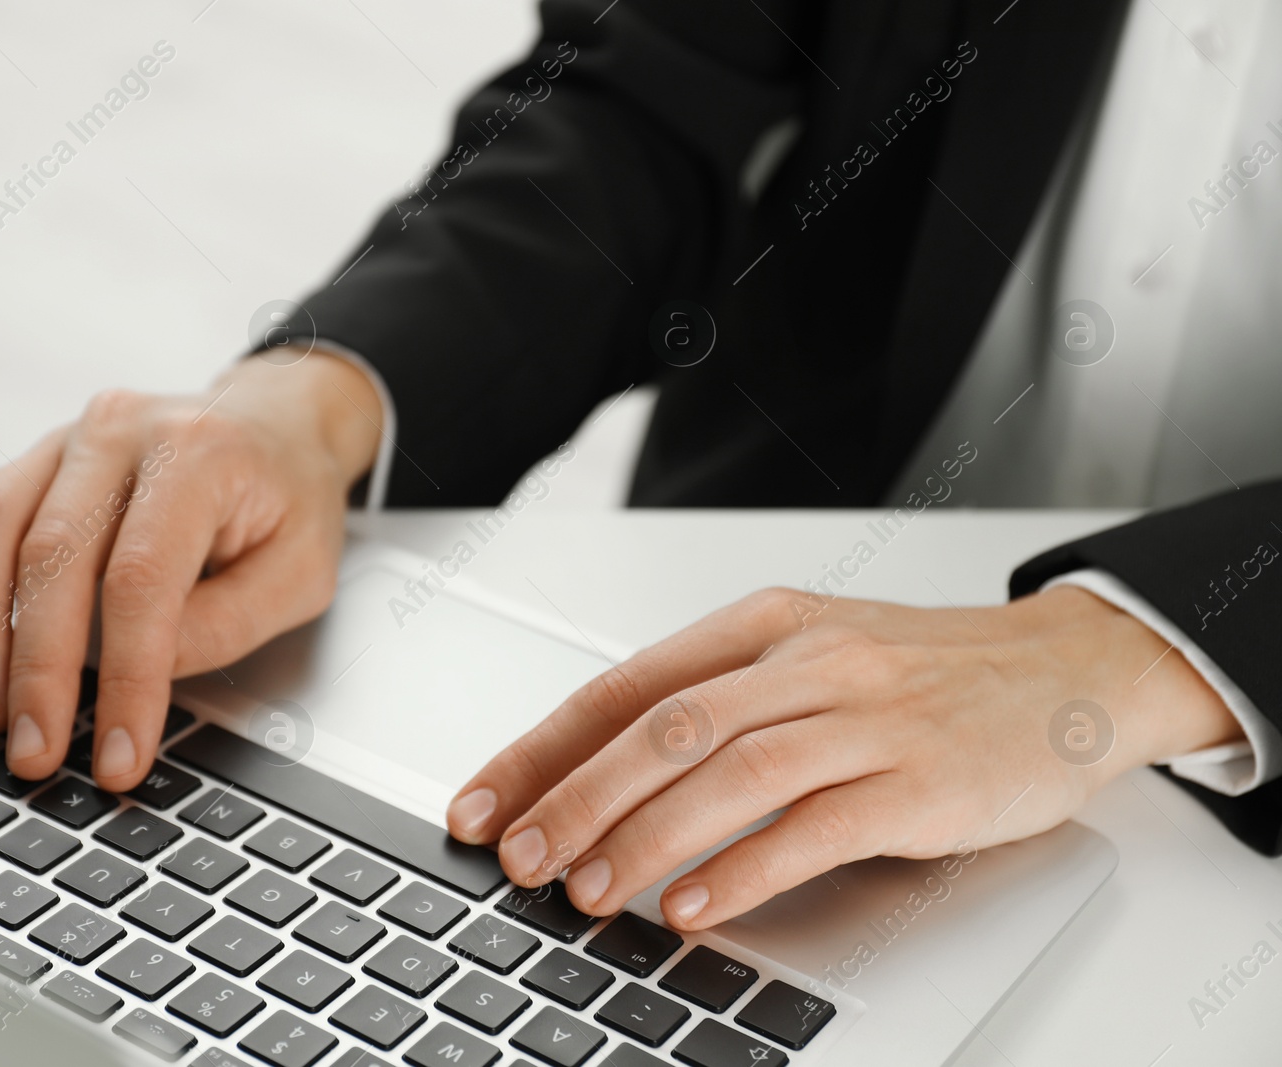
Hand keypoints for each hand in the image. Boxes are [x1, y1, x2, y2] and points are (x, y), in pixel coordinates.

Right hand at [0, 351, 380, 790]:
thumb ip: (227, 625)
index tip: (119, 754)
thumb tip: (146, 675)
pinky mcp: (32, 456)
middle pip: (50, 556)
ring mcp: (67, 437)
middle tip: (35, 752)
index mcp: (200, 453)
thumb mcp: (302, 572)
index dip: (123, 676)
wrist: (276, 421)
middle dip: (36, 672)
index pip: (141, 577)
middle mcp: (121, 431)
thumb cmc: (291, 497)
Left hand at [447, 585, 1242, 928]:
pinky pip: (816, 825)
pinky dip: (744, 868)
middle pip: (664, 728)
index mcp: (763, 626)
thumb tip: (603, 775)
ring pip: (728, 773)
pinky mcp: (922, 780)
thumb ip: (719, 703)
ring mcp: (867, 718)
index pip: (626, 686)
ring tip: (585, 891)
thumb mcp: (810, 657)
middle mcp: (805, 662)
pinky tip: (693, 905)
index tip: (483, 801)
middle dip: (575, 799)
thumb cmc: (926, 671)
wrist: (1069, 667)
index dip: (544, 748)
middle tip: (518, 858)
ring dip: (643, 837)